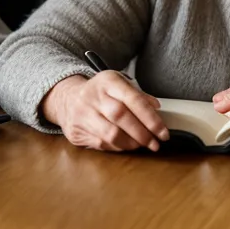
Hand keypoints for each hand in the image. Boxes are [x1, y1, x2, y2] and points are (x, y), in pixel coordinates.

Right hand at [41, 71, 168, 151]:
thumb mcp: (118, 85)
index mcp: (107, 81)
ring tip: (142, 145)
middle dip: (142, 134)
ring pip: (110, 134)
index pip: (133, 99)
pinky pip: (102, 144)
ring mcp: (81, 114)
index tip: (163, 132)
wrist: (66, 98)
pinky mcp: (76, 131)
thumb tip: (156, 108)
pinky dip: (118, 147)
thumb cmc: (100, 92)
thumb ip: (138, 95)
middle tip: (155, 143)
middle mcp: (92, 96)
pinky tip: (126, 145)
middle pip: (121, 117)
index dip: (151, 118)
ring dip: (131, 144)